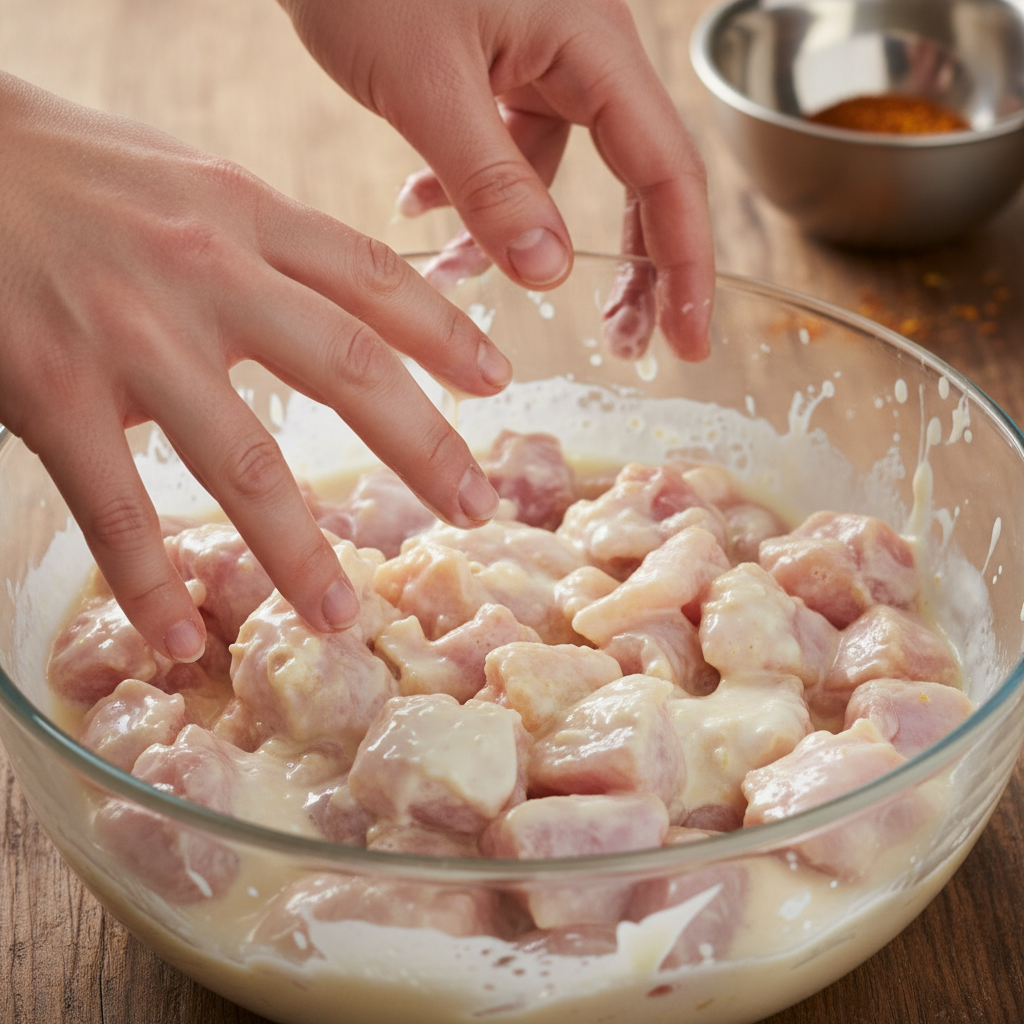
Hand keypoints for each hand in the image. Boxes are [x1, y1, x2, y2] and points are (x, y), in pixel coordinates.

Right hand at [0, 72, 508, 661]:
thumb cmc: (78, 175)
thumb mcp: (193, 183)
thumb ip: (270, 248)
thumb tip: (344, 312)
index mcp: (247, 215)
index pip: (374, 276)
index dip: (445, 332)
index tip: (498, 382)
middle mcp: (206, 270)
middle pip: (348, 369)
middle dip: (423, 447)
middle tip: (475, 508)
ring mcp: (132, 336)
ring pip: (242, 462)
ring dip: (296, 552)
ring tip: (339, 615)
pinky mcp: (52, 390)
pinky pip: (113, 507)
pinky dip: (148, 582)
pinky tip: (179, 638)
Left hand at [281, 0, 714, 360]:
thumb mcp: (425, 83)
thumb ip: (491, 183)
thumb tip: (550, 272)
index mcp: (592, 44)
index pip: (668, 170)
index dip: (685, 263)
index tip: (690, 340)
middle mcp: (581, 50)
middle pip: (636, 176)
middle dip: (628, 265)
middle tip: (621, 342)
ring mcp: (537, 55)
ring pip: (553, 171)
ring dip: (516, 234)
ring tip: (463, 278)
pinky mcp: (493, 61)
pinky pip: (502, 144)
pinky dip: (471, 190)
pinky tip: (420, 208)